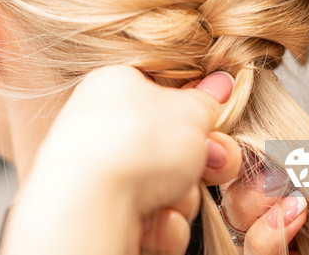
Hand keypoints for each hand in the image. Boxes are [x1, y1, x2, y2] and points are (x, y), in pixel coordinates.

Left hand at [0, 65, 239, 254]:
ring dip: (182, 197)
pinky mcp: (102, 212)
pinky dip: (161, 225)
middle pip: (170, 148)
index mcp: (115, 86)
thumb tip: (219, 85)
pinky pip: (149, 218)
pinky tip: (154, 221)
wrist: (90, 202)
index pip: (166, 97)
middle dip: (198, 164)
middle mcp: (103, 128)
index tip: (215, 125)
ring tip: (170, 196)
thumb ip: (207, 100)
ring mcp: (100, 173)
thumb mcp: (189, 109)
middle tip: (209, 161)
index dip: (197, 115)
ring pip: (165, 187)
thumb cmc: (133, 143)